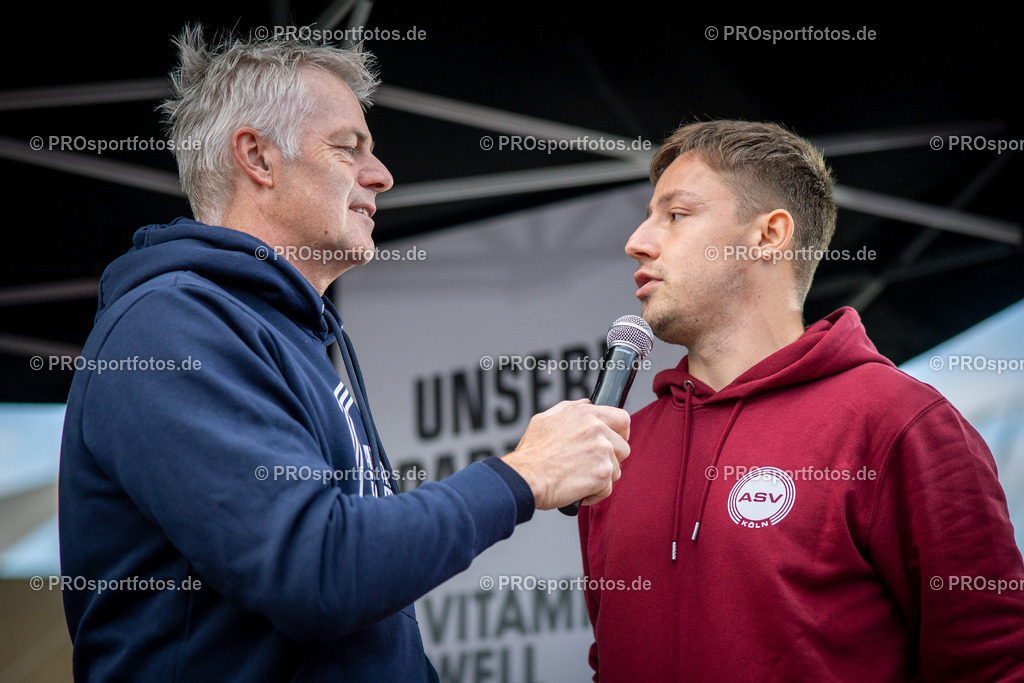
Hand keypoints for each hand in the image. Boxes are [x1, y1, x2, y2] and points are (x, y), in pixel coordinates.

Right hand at [500, 399, 629, 509]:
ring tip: (578, 477)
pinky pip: (608, 489)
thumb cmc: (531, 452)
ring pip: (616, 470)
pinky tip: (577, 489)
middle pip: (623, 448)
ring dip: (601, 478)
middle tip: (589, 466)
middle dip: (610, 460)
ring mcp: (602, 452)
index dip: (621, 433)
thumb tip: (587, 403)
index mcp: (586, 414)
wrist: (525, 477)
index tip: (614, 442)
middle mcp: (598, 430)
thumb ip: (570, 408)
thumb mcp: (545, 419)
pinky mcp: (602, 475)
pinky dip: (594, 494)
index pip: (622, 419)